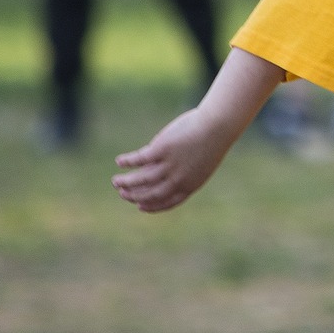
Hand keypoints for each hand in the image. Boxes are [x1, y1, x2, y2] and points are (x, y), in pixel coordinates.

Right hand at [112, 108, 230, 211]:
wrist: (218, 125)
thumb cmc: (213, 140)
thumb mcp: (200, 160)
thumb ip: (183, 168)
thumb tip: (161, 166)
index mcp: (190, 185)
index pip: (168, 202)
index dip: (152, 206)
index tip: (139, 206)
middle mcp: (178, 179)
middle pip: (151, 194)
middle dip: (134, 196)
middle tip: (122, 193)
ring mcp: (169, 166)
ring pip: (141, 179)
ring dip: (126, 182)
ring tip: (115, 181)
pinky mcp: (161, 150)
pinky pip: (139, 159)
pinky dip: (127, 162)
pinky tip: (119, 161)